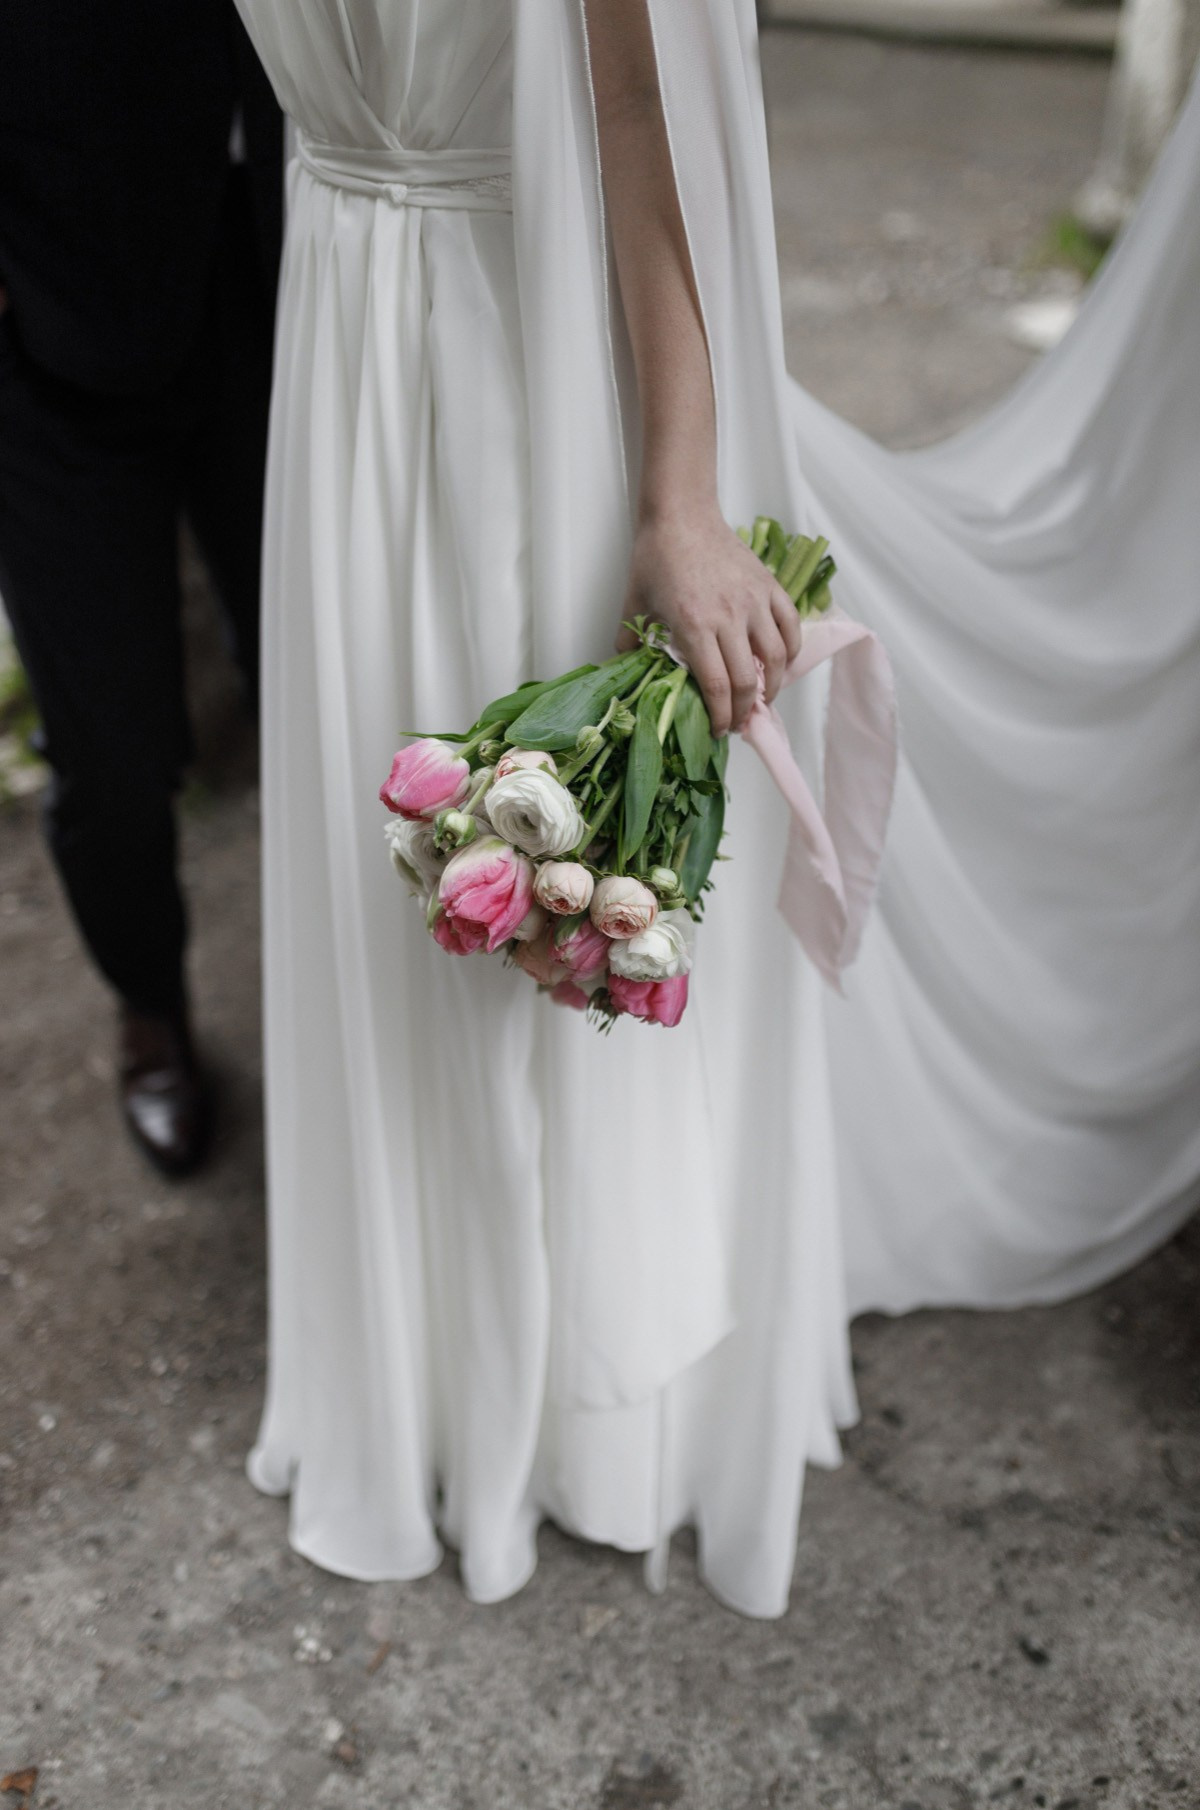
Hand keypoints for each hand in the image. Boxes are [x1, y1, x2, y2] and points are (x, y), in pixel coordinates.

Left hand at [615, 505, 801, 735]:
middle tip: (737, 723)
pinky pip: (791, 626)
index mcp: (694, 626)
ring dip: (772, 687)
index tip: (717, 731)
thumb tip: (626, 669)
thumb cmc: (656, 556)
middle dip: (744, 712)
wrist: (682, 513)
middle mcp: (729, 617)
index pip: (717, 686)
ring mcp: (754, 601)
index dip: (720, 717)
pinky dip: (791, 651)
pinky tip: (781, 664)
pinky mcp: (769, 586)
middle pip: (747, 681)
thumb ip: (629, 641)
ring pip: (776, 657)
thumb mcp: (634, 603)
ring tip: (762, 699)